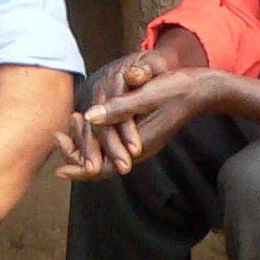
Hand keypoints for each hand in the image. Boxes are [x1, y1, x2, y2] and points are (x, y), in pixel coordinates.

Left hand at [54, 49, 178, 178]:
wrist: (203, 89)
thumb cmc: (176, 89)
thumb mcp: (147, 95)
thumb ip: (119, 108)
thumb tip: (89, 116)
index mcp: (139, 145)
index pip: (104, 168)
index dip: (81, 170)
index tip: (59, 170)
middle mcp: (139, 149)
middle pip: (102, 163)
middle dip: (77, 153)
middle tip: (56, 137)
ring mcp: (141, 143)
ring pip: (107, 153)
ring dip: (85, 143)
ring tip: (66, 127)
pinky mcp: (142, 134)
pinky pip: (114, 143)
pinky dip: (98, 136)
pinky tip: (87, 121)